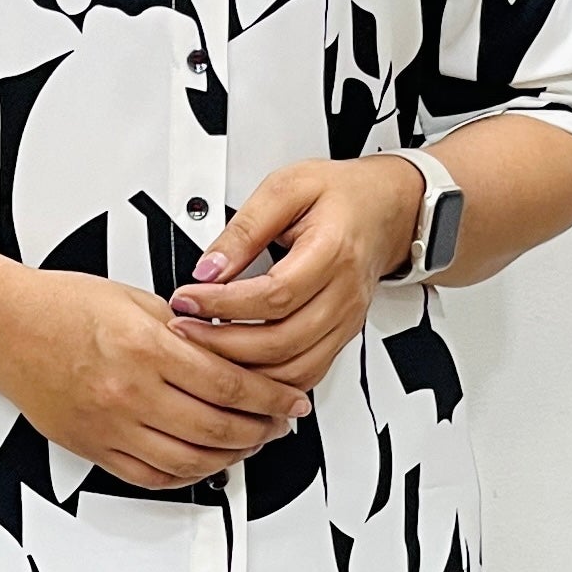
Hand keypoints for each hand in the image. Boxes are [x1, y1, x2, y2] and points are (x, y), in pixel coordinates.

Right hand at [0, 269, 311, 491]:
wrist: (6, 327)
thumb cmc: (62, 307)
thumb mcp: (136, 300)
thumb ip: (186, 332)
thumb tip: (231, 351)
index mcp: (145, 348)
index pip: (229, 384)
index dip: (271, 397)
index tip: (291, 399)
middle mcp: (129, 392)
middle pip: (217, 428)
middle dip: (261, 429)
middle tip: (278, 423)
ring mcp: (111, 426)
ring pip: (190, 461)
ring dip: (231, 457)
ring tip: (248, 443)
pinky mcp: (95, 448)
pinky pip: (152, 476)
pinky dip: (187, 475)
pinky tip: (203, 463)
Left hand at [166, 154, 425, 388]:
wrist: (386, 210)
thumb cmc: (341, 197)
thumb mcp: (286, 188)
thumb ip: (245, 228)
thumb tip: (210, 267)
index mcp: (332, 252)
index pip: (275, 295)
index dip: (225, 304)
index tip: (188, 299)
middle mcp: (344, 296)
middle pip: (281, 342)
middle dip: (223, 344)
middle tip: (185, 329)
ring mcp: (345, 323)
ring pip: (293, 370)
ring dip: (243, 371)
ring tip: (205, 352)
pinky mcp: (341, 338)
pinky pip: (305, 376)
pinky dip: (268, 383)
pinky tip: (238, 370)